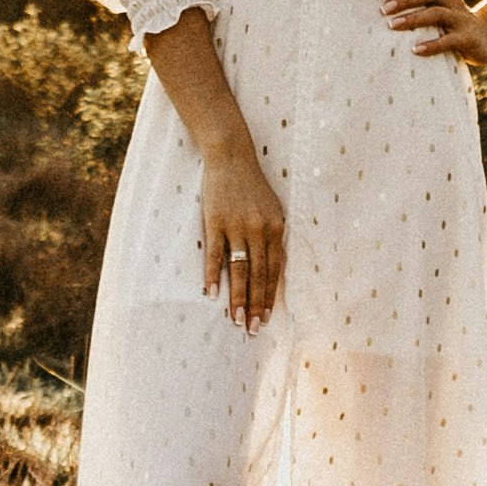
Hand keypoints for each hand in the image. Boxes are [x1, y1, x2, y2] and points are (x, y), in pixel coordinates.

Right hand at [199, 138, 286, 329]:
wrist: (231, 157)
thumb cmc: (251, 186)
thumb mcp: (271, 209)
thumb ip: (273, 236)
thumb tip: (274, 266)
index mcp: (275, 229)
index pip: (274, 270)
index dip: (269, 296)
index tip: (266, 317)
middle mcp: (259, 230)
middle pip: (258, 275)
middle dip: (255, 304)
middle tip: (252, 328)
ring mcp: (236, 227)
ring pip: (239, 269)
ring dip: (237, 297)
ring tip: (235, 319)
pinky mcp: (215, 222)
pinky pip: (215, 254)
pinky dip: (212, 275)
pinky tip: (211, 293)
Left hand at [384, 0, 486, 67]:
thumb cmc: (453, 23)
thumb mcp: (440, 9)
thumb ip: (419, 4)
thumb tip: (381, 6)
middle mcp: (452, 1)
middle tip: (384, 8)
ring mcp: (460, 19)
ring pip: (436, 14)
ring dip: (413, 19)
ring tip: (392, 25)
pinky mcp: (467, 39)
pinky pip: (448, 41)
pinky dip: (431, 45)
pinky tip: (416, 50)